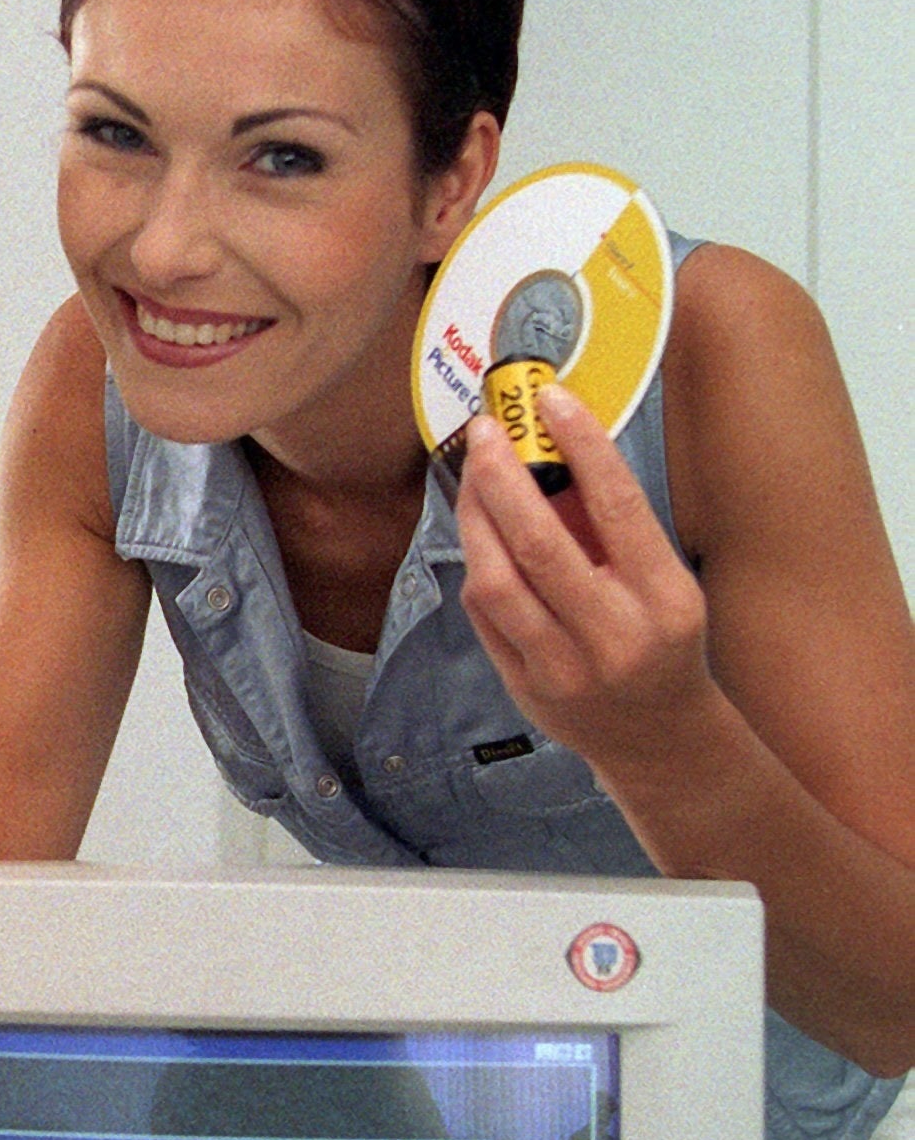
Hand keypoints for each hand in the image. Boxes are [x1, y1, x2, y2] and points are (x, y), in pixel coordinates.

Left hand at [455, 384, 714, 768]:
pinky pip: (483, 612)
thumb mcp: (661, 582)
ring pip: (496, 580)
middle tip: (487, 430)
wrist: (661, 740)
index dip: (582, 446)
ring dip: (474, 517)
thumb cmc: (659, 640)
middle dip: (503, 477)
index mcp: (665, 600)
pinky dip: (476, 564)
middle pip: (539, 545)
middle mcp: (616, 636)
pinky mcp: (525, 686)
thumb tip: (551, 447)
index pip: (619, 508)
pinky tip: (480, 535)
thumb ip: (609, 526)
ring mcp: (565, 668)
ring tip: (473, 476)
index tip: (552, 399)